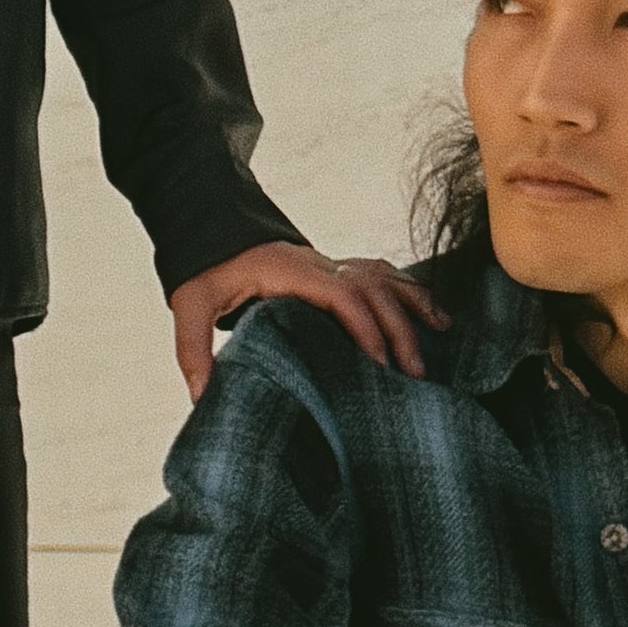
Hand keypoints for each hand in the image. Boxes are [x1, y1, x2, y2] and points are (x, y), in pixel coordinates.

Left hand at [167, 241, 446, 401]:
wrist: (211, 228)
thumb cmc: (205, 267)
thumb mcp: (190, 304)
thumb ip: (193, 350)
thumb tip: (204, 398)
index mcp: (290, 272)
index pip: (342, 294)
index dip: (365, 326)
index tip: (378, 363)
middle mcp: (318, 264)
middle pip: (374, 289)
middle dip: (398, 330)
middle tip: (411, 373)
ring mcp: (330, 263)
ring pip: (385, 278)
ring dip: (412, 308)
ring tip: (436, 339)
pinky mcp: (334, 268)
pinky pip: (382, 274)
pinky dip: (408, 291)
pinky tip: (429, 312)